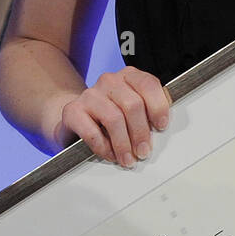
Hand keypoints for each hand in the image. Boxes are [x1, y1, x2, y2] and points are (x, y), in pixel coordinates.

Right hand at [58, 67, 172, 166]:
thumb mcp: (131, 109)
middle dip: (140, 132)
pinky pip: (92, 132)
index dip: (158, 107)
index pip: (148, 84)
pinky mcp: (73, 111)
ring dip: (123, 144)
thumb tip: (160, 130)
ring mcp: (90, 94)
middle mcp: (109, 81)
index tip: (161, 126)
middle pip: (132, 104)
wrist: (75, 118)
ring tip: (127, 159)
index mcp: (128, 76)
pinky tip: (110, 155)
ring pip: (114, 119)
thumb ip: (147, 112)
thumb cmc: (109, 115)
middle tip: (143, 151)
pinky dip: (104, 147)